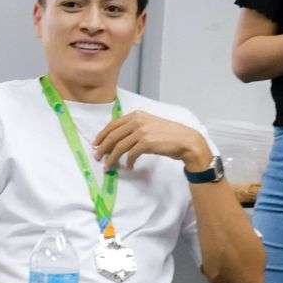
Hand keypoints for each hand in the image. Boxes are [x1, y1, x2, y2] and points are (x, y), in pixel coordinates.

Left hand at [92, 112, 210, 172]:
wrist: (186, 141)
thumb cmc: (168, 135)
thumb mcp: (149, 125)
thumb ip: (134, 127)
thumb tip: (115, 139)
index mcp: (136, 115)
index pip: (113, 125)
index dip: (102, 135)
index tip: (96, 144)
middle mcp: (137, 121)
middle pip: (113, 136)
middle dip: (102, 148)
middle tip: (97, 157)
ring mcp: (142, 131)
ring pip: (119, 147)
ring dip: (111, 158)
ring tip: (108, 167)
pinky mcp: (146, 143)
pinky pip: (130, 155)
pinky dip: (127, 162)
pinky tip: (128, 167)